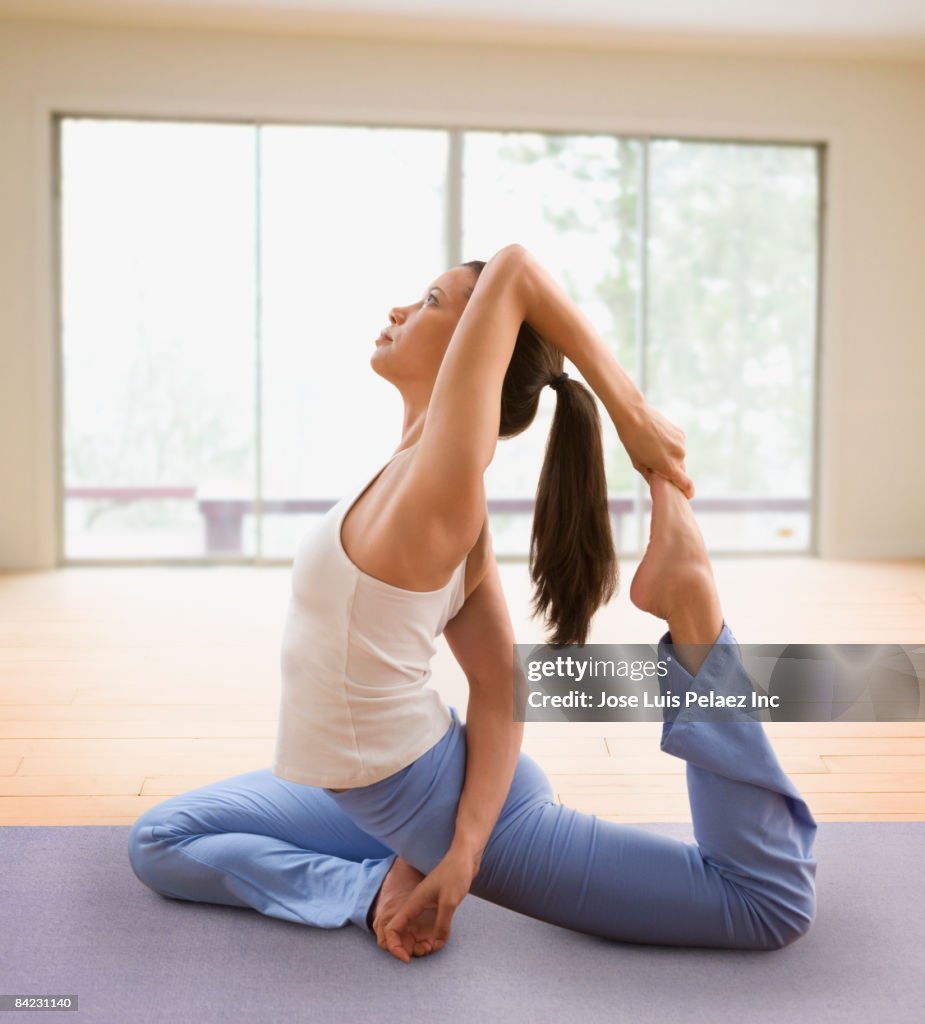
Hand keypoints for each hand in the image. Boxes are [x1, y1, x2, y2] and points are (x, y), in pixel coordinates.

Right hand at [379, 849, 475, 963]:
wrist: (465, 856)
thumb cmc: (456, 873)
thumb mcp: (450, 901)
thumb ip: (442, 924)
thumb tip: (437, 945)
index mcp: (413, 903)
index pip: (393, 929)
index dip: (395, 947)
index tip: (408, 959)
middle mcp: (415, 905)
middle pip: (402, 933)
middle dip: (410, 947)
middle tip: (427, 952)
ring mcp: (425, 905)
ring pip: (414, 930)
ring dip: (421, 943)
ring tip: (435, 947)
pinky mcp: (435, 905)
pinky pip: (426, 925)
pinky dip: (431, 935)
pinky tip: (441, 938)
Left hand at [617, 400, 693, 498]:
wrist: (634, 416)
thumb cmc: (632, 441)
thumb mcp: (638, 464)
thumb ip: (651, 477)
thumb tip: (658, 484)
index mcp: (669, 467)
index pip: (686, 485)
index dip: (687, 492)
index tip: (687, 495)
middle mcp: (679, 456)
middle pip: (679, 469)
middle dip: (671, 470)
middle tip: (656, 464)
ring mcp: (681, 444)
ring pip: (679, 456)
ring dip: (670, 456)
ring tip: (654, 447)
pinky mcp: (681, 433)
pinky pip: (678, 444)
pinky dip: (671, 445)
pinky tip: (658, 438)